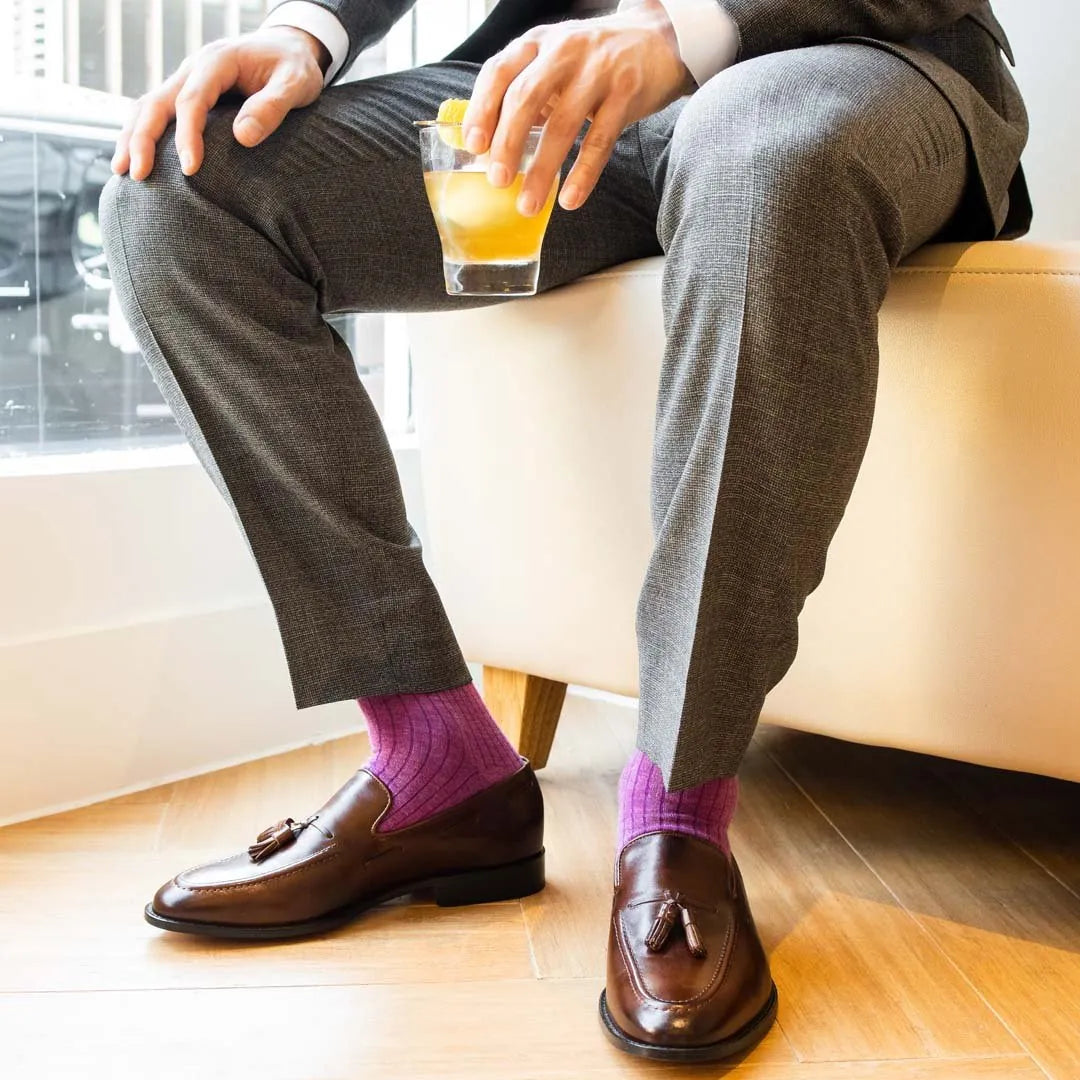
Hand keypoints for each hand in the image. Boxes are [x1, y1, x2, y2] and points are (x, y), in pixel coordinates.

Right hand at [111, 26, 329, 180]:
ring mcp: (186, 80)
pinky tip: (135, 158)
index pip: (192, 101)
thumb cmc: (295, 67)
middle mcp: (194, 68)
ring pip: (148, 105)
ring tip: (123, 172)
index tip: (190, 170)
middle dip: (143, 138)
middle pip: (157, 102)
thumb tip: (242, 137)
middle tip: (138, 175)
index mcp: (217, 62)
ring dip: (132, 136)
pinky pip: (157, 111)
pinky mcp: (187, 93)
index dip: (188, 136)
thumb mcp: (296, 83)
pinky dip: (141, 132)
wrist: (289, 47)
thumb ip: (272, 107)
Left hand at [462, 0, 692, 214]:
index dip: (482, 109)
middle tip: (498, 181)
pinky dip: (583, 174)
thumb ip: (525, 91)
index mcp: (537, 43)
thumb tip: (488, 143)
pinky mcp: (627, 93)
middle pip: (525, 98)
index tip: (473, 146)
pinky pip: (600, 141)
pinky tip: (570, 199)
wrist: (660, 37)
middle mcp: (564, 51)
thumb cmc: (595, 59)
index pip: (499, 71)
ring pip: (562, 125)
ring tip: (528, 204)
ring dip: (542, 169)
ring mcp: (598, 71)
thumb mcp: (554, 60)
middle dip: (507, 143)